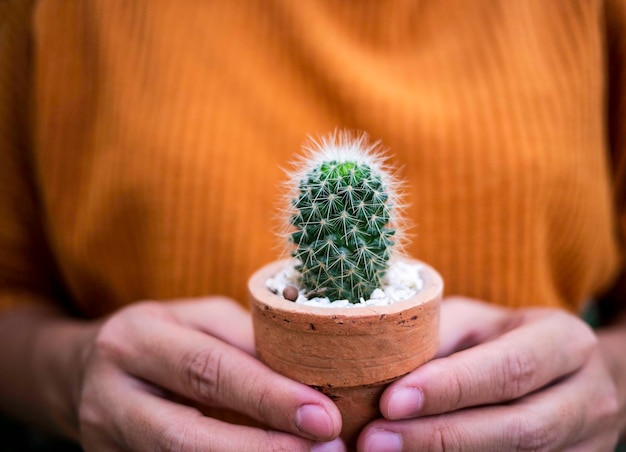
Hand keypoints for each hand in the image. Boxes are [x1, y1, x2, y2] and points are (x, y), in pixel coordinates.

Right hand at [75, 297, 343, 450]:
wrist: (87, 371)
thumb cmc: (161, 337)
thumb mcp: (199, 319)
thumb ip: (246, 340)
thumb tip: (309, 373)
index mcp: (135, 341)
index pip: (208, 370)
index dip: (268, 396)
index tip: (324, 416)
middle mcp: (113, 398)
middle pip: (189, 438)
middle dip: (264, 449)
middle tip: (328, 451)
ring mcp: (106, 444)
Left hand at [358, 297, 620, 450]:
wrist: (565, 375)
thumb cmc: (505, 339)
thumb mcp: (477, 321)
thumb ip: (437, 336)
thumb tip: (379, 364)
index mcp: (565, 343)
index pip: (509, 368)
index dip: (450, 387)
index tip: (391, 401)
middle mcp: (587, 398)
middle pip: (518, 429)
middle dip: (440, 437)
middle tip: (375, 440)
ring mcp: (587, 444)